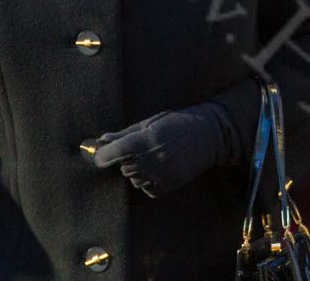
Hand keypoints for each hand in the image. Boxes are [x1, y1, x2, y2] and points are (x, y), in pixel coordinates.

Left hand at [93, 102, 233, 197]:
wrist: (208, 137)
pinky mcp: (164, 187)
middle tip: (140, 148)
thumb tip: (102, 140)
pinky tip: (160, 166)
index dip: (101, 154)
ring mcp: (157, 177)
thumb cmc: (178, 124)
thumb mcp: (152, 122)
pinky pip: (145, 187)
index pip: (109, 155)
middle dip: (125, 159)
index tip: (100, 152)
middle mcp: (149, 161)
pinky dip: (148, 179)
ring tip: (153, 157)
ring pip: (132, 179)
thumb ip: (125, 133)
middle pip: (121, 167)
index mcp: (144, 142)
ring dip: (137, 169)